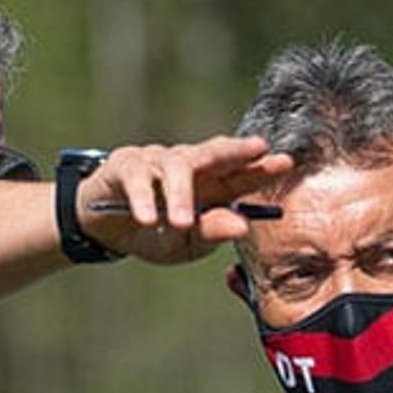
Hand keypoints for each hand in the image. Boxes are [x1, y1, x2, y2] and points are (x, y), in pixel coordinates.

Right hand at [79, 136, 293, 263]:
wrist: (107, 231)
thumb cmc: (155, 234)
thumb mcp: (187, 243)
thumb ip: (213, 232)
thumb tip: (243, 225)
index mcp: (211, 185)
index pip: (240, 175)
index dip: (261, 168)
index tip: (286, 163)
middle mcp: (189, 166)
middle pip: (215, 153)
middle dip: (237, 150)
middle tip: (257, 149)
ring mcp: (158, 161)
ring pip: (176, 169)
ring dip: (180, 195)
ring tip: (181, 223)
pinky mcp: (127, 165)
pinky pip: (138, 178)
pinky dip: (142, 198)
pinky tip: (146, 218)